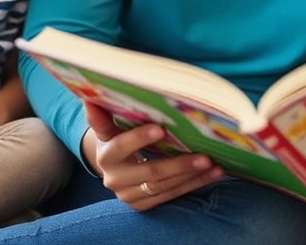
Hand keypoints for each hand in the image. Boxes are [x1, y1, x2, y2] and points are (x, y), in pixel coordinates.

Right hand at [84, 102, 223, 209]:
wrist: (113, 168)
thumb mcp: (109, 129)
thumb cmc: (116, 139)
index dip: (139, 138)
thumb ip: (104, 117)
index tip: (160, 128)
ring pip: (164, 186)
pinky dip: (193, 185)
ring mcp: (128, 195)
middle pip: (150, 172)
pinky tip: (212, 175)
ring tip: (214, 165)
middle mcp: (115, 178)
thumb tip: (90, 99)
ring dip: (192, 176)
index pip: (122, 145)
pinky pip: (170, 196)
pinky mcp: (141, 205)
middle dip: (179, 164)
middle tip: (204, 156)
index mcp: (106, 155)